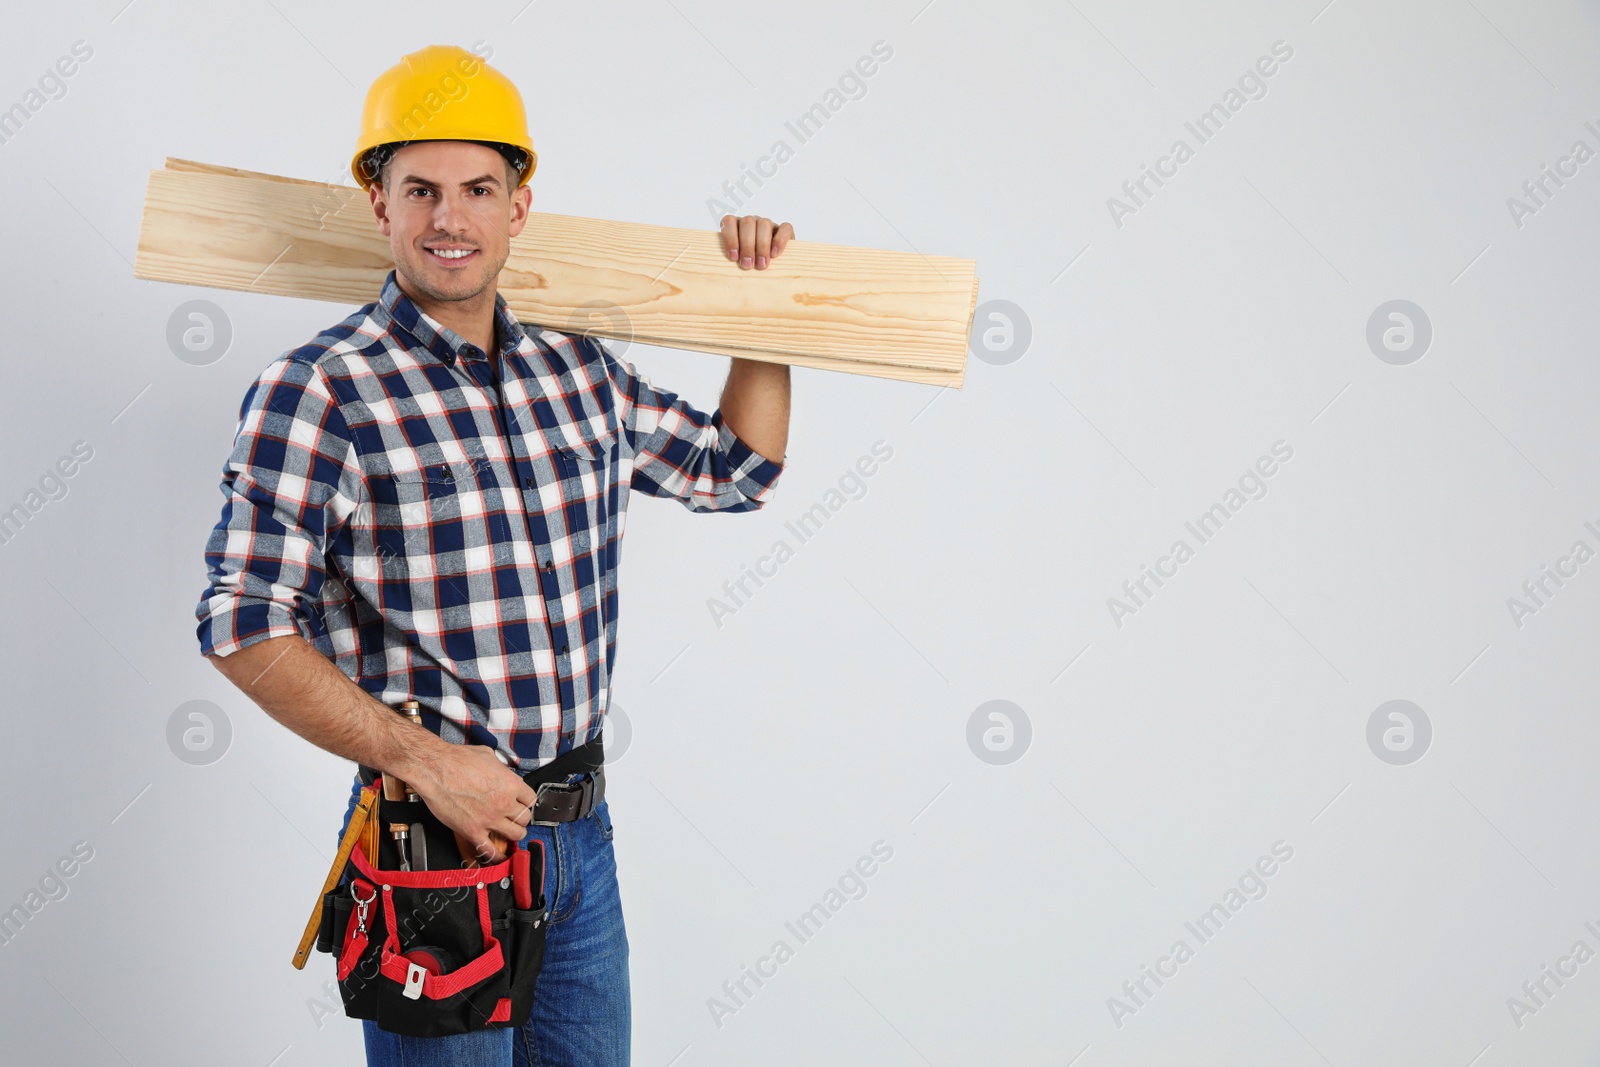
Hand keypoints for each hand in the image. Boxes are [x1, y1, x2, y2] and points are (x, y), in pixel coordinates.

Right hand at [409, 744, 533, 860]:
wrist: (434, 770)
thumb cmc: (456, 760)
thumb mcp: (487, 755)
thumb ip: (499, 768)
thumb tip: (500, 771)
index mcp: (510, 784)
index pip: (531, 799)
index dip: (526, 802)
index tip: (522, 804)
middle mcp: (504, 803)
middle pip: (525, 819)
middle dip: (521, 819)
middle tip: (515, 819)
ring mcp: (490, 819)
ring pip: (515, 835)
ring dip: (515, 835)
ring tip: (510, 834)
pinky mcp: (473, 831)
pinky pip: (490, 850)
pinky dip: (497, 856)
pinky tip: (500, 855)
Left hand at [720, 214, 794, 269]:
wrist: (772, 267)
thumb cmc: (750, 264)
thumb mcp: (738, 262)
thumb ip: (733, 260)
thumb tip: (728, 274)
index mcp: (736, 225)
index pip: (729, 222)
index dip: (730, 238)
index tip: (733, 257)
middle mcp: (751, 222)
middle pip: (748, 223)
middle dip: (747, 246)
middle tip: (747, 265)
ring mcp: (768, 224)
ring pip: (764, 224)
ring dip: (762, 245)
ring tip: (761, 264)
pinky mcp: (784, 230)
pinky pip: (784, 228)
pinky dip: (780, 241)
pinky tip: (775, 254)